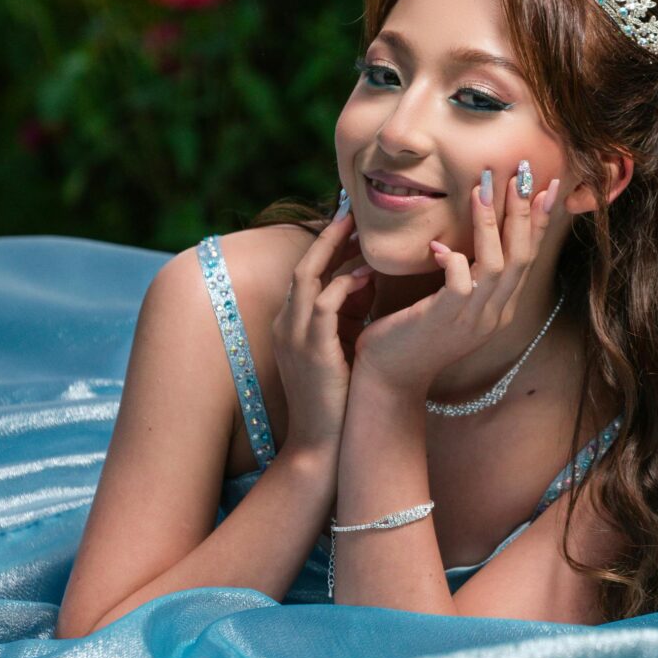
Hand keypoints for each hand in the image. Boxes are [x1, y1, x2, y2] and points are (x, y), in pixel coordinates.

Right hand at [270, 209, 374, 451]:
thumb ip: (349, 314)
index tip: (351, 223)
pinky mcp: (310, 350)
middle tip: (352, 211)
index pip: (307, 272)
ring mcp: (294, 336)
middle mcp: (287, 324)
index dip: (327, 246)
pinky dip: (344, 285)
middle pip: (304, 265)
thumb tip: (370, 281)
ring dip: (335, 251)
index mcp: (292, 323)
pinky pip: (324, 304)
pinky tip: (367, 275)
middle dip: (328, 236)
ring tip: (360, 232)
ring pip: (308, 276)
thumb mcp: (340, 346)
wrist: (322, 446)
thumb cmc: (337, 396)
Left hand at [352, 172, 558, 394]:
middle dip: (524, 211)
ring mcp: (472, 320)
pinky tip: (438, 245)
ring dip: (490, 223)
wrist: (389, 378)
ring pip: (496, 264)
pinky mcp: (445, 320)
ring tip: (481, 188)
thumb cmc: (413, 334)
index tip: (547, 186)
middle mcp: (494, 314)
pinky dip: (454, 258)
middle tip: (521, 173)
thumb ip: (465, 274)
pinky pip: (460, 282)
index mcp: (500, 308)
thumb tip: (465, 236)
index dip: (539, 221)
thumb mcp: (449, 302)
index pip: (528, 257)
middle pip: (522, 256)